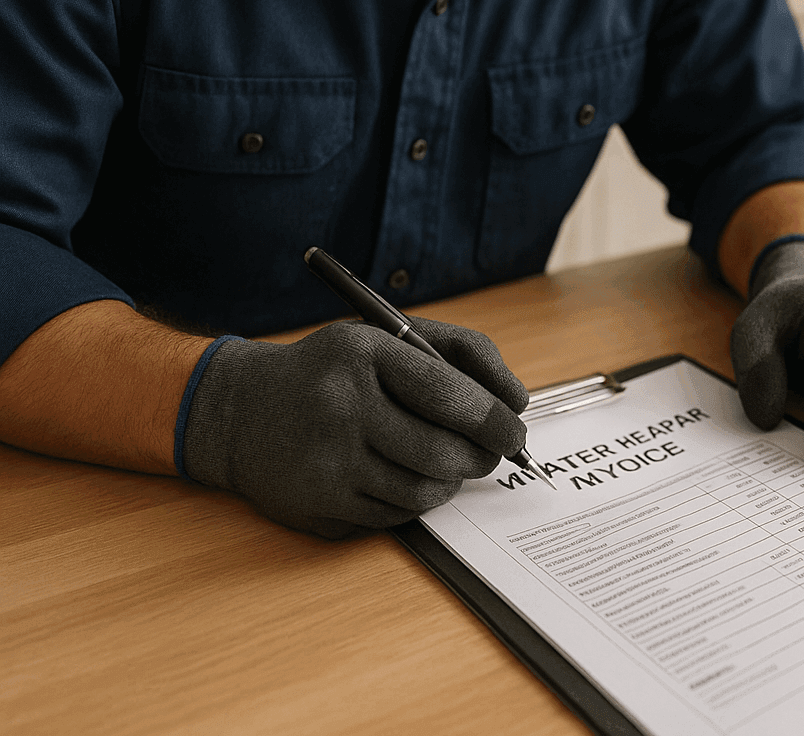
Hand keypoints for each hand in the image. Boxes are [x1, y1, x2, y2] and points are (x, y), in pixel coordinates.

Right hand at [182, 318, 527, 537]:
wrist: (237, 411)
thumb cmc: (330, 371)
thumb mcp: (387, 337)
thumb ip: (460, 353)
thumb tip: (516, 402)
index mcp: (362, 356)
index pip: (449, 394)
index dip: (493, 420)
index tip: (514, 431)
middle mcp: (340, 409)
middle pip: (442, 452)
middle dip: (481, 457)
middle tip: (490, 453)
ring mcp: (325, 463)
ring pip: (424, 492)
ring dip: (450, 481)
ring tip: (449, 463)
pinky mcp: (317, 506)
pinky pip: (393, 517)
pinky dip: (415, 502)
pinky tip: (407, 478)